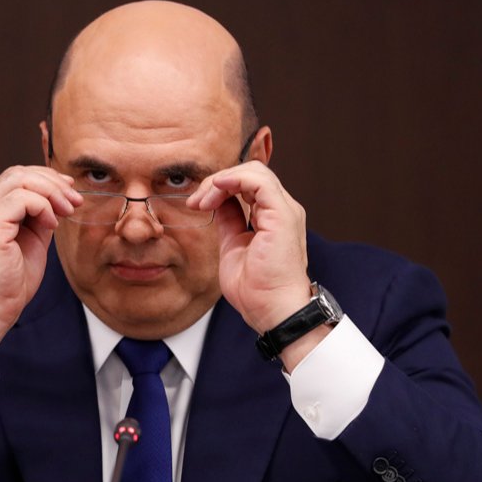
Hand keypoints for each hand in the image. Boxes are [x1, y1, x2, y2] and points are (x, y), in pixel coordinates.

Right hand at [0, 166, 80, 367]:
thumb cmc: (6, 286)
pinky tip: (52, 225)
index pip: (14, 178)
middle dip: (52, 182)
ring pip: (19, 180)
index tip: (69, 192)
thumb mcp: (29, 243)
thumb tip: (58, 200)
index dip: (45, 179)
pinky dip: (43, 206)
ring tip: (68, 211)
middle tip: (75, 200)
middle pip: (17, 173)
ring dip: (51, 192)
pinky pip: (21, 199)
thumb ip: (38, 219)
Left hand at [188, 161, 316, 355]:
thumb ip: (230, 221)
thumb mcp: (233, 246)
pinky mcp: (282, 215)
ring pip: (254, 171)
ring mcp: (284, 211)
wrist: (272, 310)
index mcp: (273, 217)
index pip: (248, 185)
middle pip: (250, 174)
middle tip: (196, 202)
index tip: (197, 205)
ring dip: (221, 181)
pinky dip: (233, 179)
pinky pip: (259, 180)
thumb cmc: (256, 290)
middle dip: (217, 182)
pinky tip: (216, 191)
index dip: (219, 188)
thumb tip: (218, 203)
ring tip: (203, 201)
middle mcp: (282, 210)